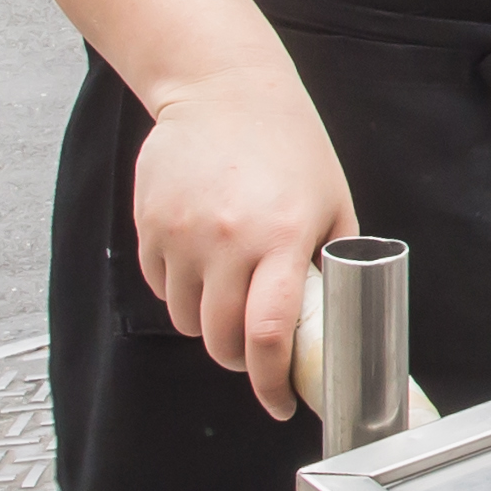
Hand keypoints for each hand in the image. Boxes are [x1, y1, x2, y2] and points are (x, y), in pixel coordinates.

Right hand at [133, 61, 354, 422]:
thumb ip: (333, 258)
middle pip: (220, 338)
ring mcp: (183, 231)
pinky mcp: (151, 222)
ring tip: (228, 299)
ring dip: (206, 325)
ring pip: (184, 317)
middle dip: (239, 360)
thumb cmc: (288, 142)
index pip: (269, 334)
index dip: (271, 383)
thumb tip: (339, 316)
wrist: (224, 88)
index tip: (280, 403)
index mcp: (284, 237)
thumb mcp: (333, 199)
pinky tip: (201, 265)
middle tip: (254, 355)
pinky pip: (159, 284)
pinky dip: (178, 291)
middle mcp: (230, 239)